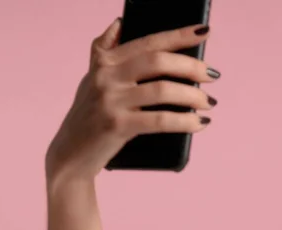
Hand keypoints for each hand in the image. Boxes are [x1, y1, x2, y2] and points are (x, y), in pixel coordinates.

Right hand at [45, 19, 218, 184]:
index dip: (178, 35)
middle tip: (212, 76)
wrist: (70, 156)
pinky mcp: (117, 125)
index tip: (204, 32)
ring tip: (208, 103)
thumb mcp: (91, 78)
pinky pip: (160, 120)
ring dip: (193, 96)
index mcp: (104, 61)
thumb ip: (105, 51)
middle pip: (158, 62)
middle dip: (191, 67)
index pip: (148, 42)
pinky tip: (199, 123)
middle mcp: (105, 76)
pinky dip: (185, 121)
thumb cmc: (89, 116)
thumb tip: (120, 23)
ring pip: (163, 91)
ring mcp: (110, 101)